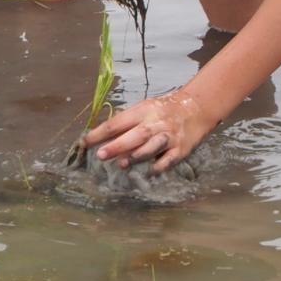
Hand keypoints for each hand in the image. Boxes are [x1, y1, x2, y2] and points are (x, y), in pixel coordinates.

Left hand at [85, 88, 213, 173]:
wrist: (195, 109)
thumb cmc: (161, 112)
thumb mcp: (142, 110)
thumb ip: (125, 124)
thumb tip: (101, 140)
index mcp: (142, 111)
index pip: (118, 122)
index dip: (100, 133)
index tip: (84, 142)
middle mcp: (155, 123)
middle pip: (135, 135)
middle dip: (117, 145)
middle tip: (101, 155)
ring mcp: (168, 136)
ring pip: (152, 146)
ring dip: (137, 156)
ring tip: (122, 164)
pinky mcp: (180, 149)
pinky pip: (168, 159)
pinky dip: (159, 165)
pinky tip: (149, 172)